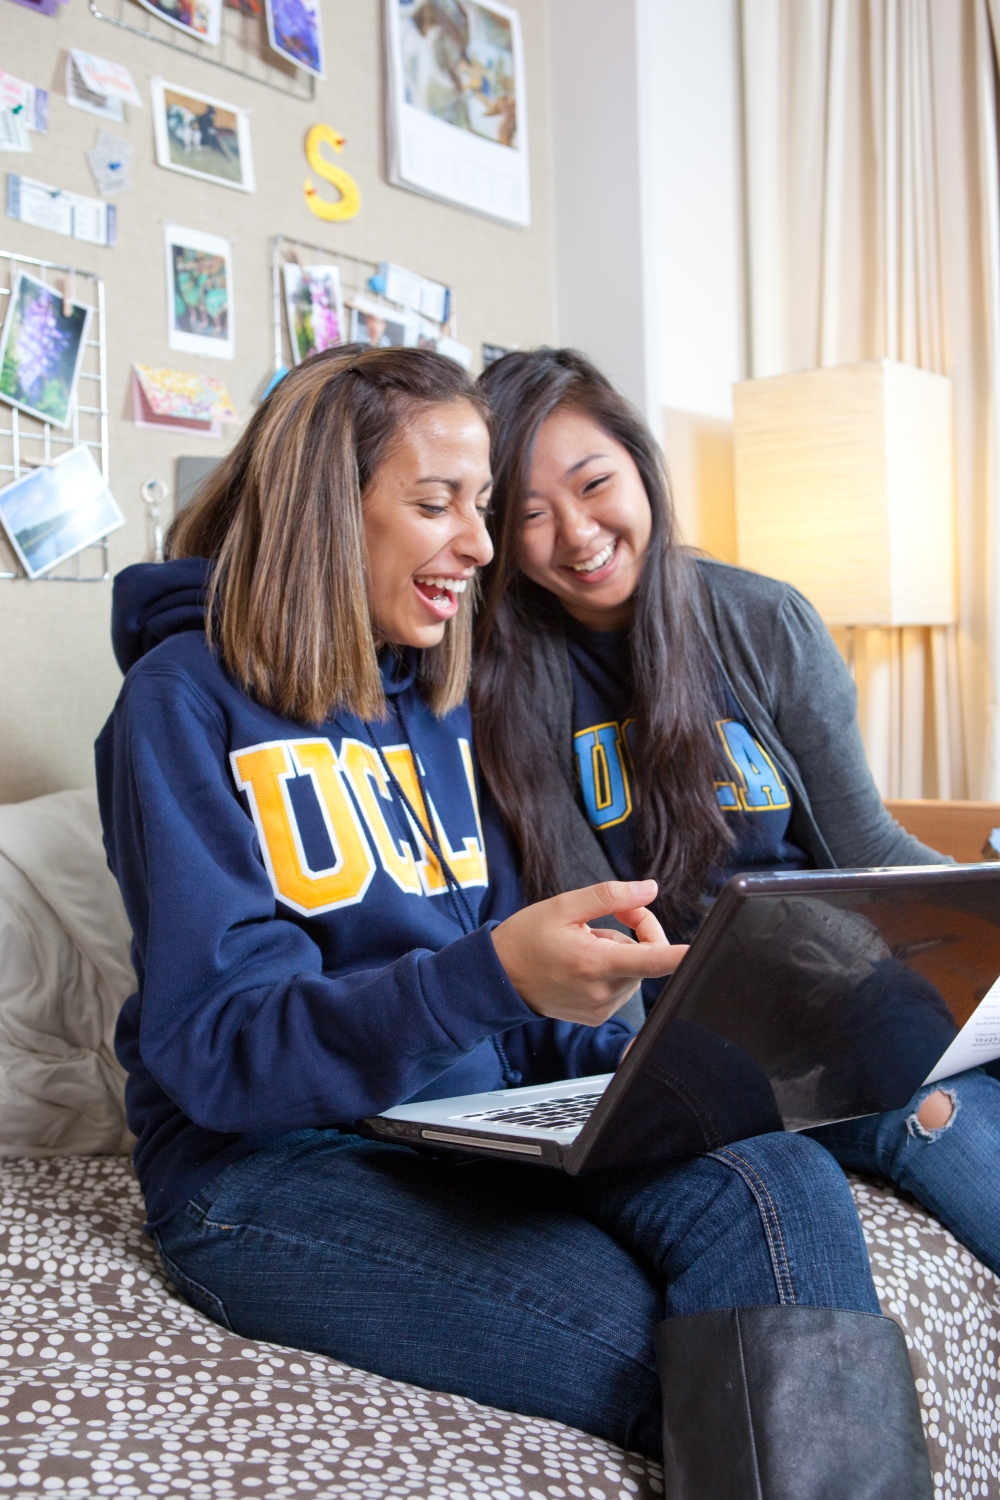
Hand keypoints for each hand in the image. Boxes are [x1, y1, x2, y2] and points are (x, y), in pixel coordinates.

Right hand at [491, 879, 687, 1025]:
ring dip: (620, 952)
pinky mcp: (598, 1017)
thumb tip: (649, 889)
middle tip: (607, 916)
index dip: (681, 956)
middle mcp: (603, 991)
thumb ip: (610, 896)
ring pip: (635, 970)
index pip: (652, 960)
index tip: (705, 953)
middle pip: (648, 957)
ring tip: (584, 944)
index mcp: (595, 962)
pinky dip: (611, 970)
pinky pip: (622, 985)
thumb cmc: (525, 939)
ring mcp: (601, 1008)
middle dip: (637, 931)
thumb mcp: (562, 906)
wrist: (498, 978)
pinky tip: (583, 964)